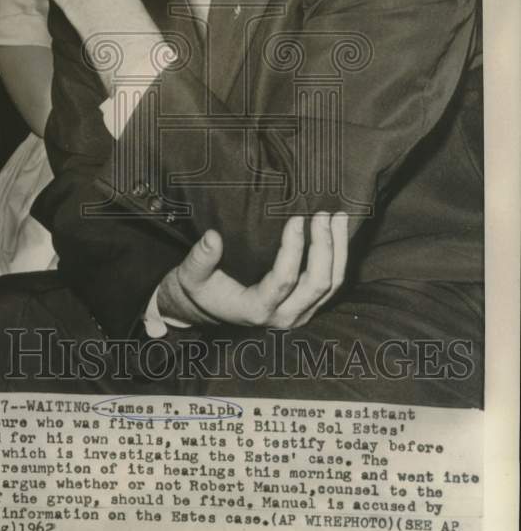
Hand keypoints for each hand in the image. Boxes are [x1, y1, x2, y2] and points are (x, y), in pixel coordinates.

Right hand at [156, 211, 348, 329]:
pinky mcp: (308, 306)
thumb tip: (213, 237)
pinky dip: (339, 258)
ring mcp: (300, 313)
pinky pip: (332, 285)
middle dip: (325, 246)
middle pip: (318, 284)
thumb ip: (200, 259)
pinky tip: (339, 232)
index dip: (294, 249)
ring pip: (332, 285)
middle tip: (323, 214)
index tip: (297, 218)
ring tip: (339, 218)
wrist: (208, 309)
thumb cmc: (200, 289)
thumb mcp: (190, 276)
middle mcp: (284, 317)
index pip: (284, 280)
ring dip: (338, 250)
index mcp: (256, 310)